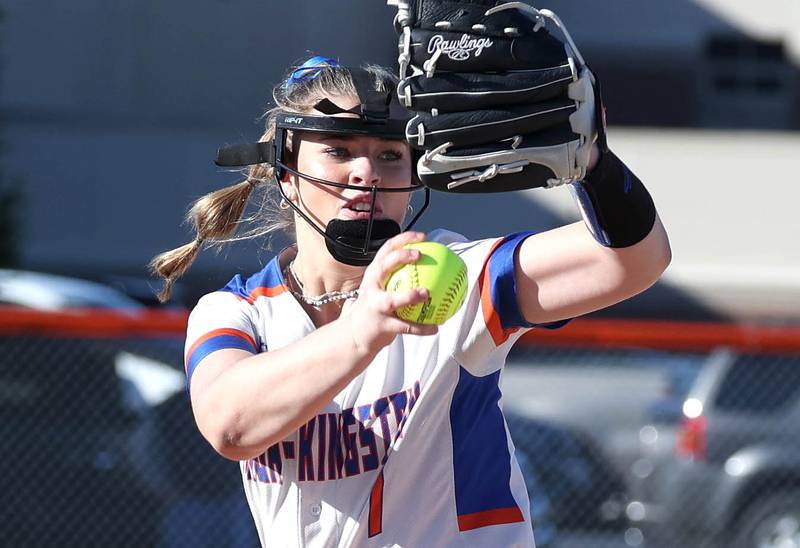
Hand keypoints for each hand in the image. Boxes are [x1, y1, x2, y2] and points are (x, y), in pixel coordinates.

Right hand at [343, 231, 437, 355]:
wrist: (354, 335)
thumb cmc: (375, 308)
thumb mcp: (382, 288)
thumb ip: (400, 277)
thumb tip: (433, 267)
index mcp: (374, 274)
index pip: (387, 249)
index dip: (404, 239)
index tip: (423, 237)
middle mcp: (372, 286)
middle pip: (383, 266)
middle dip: (401, 257)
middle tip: (420, 255)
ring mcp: (375, 305)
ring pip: (392, 299)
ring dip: (410, 295)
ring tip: (427, 293)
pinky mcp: (381, 325)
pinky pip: (404, 326)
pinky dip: (421, 327)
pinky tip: (435, 327)